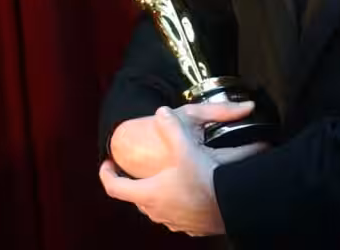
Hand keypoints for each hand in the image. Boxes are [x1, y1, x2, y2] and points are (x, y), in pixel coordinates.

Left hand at [100, 105, 266, 235]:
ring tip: (166, 180)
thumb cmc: (205, 183)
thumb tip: (162, 112)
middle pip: (136, 197)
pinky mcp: (190, 226)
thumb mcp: (186, 151)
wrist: (232, 206)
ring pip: (157, 208)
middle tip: (137, 171)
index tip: (107, 165)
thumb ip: (172, 130)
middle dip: (135, 183)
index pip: (115, 187)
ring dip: (157, 194)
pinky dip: (177, 205)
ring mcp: (173, 220)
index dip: (106, 174)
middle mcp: (156, 210)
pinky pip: (177, 216)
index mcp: (148, 193)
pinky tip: (191, 194)